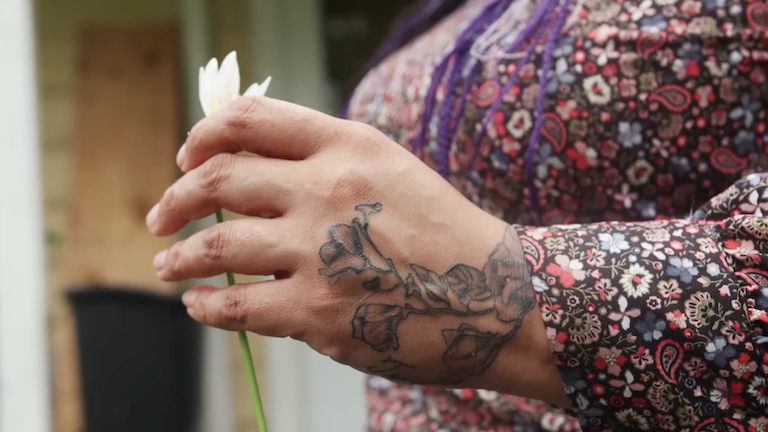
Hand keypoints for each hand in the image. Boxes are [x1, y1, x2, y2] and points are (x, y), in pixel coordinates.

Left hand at [147, 96, 564, 403]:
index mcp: (347, 146)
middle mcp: (327, 191)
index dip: (205, 136)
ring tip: (166, 264)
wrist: (498, 297)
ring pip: (216, 244)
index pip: (250, 120)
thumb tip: (251, 168)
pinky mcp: (318, 312)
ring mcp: (320, 252)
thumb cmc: (444, 233)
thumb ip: (326, 161)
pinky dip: (205, 304)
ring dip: (178, 255)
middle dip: (176, 198)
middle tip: (160, 216)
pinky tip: (198, 303)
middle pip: (218, 180)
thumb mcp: (389, 170)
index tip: (187, 158)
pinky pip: (236, 304)